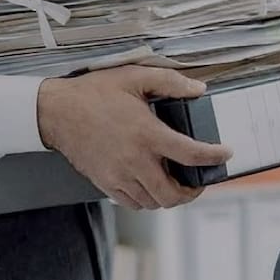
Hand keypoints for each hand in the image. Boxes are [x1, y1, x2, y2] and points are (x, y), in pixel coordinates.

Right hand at [37, 65, 231, 209]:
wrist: (55, 111)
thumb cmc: (94, 93)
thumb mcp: (134, 76)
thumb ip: (170, 82)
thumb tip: (199, 90)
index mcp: (147, 134)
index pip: (191, 154)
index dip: (214, 158)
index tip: (225, 155)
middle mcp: (135, 160)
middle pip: (173, 193)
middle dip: (193, 191)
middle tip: (199, 181)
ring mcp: (119, 175)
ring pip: (154, 202)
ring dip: (170, 197)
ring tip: (177, 184)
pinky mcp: (106, 183)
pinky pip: (133, 203)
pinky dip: (148, 200)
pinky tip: (152, 186)